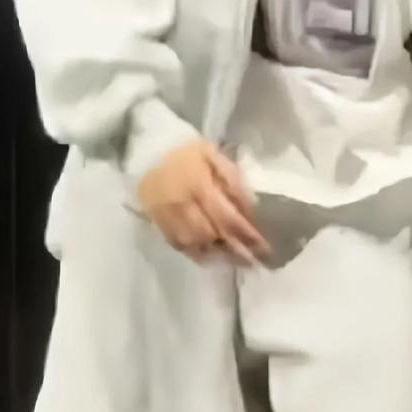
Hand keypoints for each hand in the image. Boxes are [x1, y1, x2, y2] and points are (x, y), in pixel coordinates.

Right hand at [138, 139, 268, 265]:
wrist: (146, 151)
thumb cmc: (186, 152)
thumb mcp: (213, 155)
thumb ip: (232, 179)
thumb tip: (252, 208)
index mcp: (198, 184)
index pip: (228, 217)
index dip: (248, 234)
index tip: (266, 245)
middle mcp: (183, 204)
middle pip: (214, 234)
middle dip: (238, 249)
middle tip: (258, 259)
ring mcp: (168, 216)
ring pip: (196, 244)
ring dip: (220, 254)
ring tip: (239, 260)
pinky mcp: (158, 223)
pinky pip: (179, 245)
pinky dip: (198, 254)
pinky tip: (213, 257)